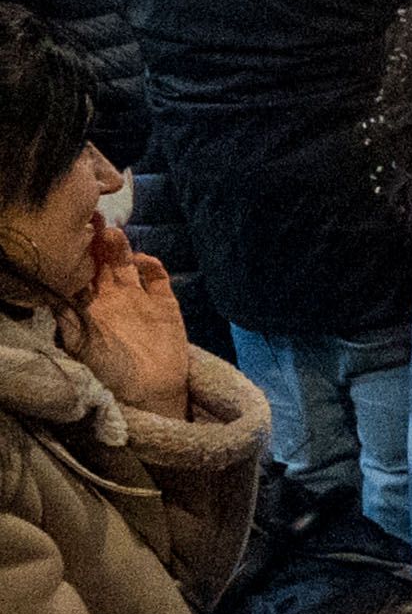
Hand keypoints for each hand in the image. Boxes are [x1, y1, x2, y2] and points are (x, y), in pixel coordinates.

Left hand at [69, 221, 189, 420]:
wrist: (149, 393)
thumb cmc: (108, 373)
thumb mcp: (80, 345)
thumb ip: (67, 318)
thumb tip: (45, 290)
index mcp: (86, 307)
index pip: (78, 272)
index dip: (74, 253)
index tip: (68, 233)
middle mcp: (110, 298)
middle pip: (101, 262)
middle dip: (95, 241)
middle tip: (90, 220)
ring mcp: (138, 299)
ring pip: (126, 264)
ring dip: (119, 248)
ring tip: (112, 234)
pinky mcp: (164, 304)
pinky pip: (157, 278)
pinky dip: (152, 266)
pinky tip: (144, 261)